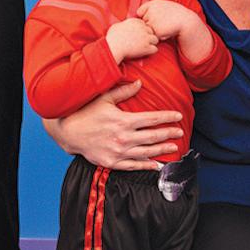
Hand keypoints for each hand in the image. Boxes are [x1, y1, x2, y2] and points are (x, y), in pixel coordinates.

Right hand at [42, 81, 182, 169]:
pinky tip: (156, 165)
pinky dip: (146, 166)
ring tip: (174, 147)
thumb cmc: (85, 112)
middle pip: (153, 136)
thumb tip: (139, 83)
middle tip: (180, 132)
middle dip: (169, 133)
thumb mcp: (104, 98)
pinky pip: (133, 165)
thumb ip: (123, 91)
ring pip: (146, 152)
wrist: (68, 132)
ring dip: (162, 150)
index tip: (178, 116)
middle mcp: (123, 137)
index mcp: (123, 120)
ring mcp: (118, 152)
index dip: (167, 117)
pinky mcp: (112, 162)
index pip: (152, 119)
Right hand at [105, 17, 158, 63]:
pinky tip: (145, 52)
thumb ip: (123, 24)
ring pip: (155, 39)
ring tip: (145, 47)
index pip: (145, 25)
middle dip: (148, 36)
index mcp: (136, 22)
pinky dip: (151, 51)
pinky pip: (155, 49)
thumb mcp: (116, 26)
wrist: (113, 47)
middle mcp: (142, 28)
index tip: (137, 36)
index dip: (142, 31)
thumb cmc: (112, 38)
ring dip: (151, 43)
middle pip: (151, 31)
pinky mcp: (147, 47)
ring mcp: (146, 38)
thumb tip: (122, 25)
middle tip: (141, 42)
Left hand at [136, 0, 190, 40]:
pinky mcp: (156, 31)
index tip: (155, 17)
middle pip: (143, 22)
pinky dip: (159, 36)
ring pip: (148, 30)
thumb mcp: (162, 5)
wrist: (186, 21)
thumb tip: (137, 13)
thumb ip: (150, 8)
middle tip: (163, 22)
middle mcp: (150, 12)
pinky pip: (154, 36)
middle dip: (150, 24)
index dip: (146, 16)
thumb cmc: (174, 13)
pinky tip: (167, 31)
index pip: (140, 12)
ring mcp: (153, 21)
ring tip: (165, 26)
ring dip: (155, 30)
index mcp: (152, 4)